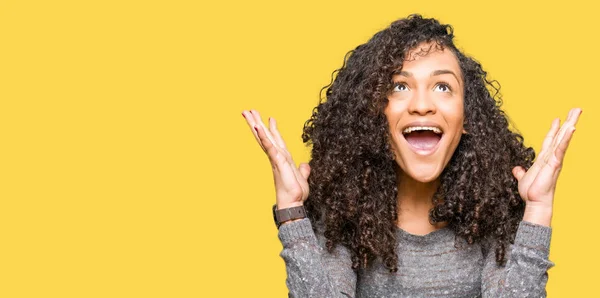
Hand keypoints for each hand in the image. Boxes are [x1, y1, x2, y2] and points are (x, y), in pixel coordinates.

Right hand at [242, 110, 310, 208]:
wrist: (293, 204)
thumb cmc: (295, 193)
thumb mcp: (302, 178)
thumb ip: (303, 170)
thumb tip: (304, 165)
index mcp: (282, 158)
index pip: (275, 140)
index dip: (273, 129)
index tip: (270, 118)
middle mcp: (276, 156)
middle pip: (265, 136)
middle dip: (257, 122)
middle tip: (249, 110)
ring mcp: (275, 158)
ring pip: (264, 137)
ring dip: (256, 124)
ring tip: (248, 113)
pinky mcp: (276, 161)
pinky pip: (269, 146)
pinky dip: (263, 136)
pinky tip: (257, 127)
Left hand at [512, 108, 581, 225]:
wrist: (534, 202)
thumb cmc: (531, 192)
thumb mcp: (522, 178)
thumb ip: (520, 172)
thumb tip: (516, 169)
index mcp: (544, 158)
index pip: (550, 140)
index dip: (553, 129)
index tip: (557, 118)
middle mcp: (552, 157)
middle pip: (561, 135)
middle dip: (568, 122)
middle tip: (576, 109)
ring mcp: (555, 159)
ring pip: (563, 138)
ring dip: (570, 125)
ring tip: (576, 113)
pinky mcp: (555, 163)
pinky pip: (561, 148)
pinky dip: (566, 138)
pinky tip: (571, 128)